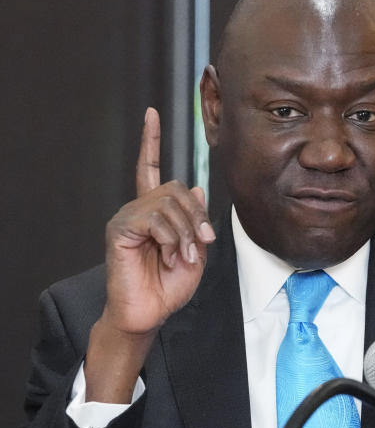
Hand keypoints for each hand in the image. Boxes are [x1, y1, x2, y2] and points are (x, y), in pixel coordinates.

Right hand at [86, 108, 215, 401]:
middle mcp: (138, 209)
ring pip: (170, 203)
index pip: (149, 168)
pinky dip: (172, 237)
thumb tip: (193, 185)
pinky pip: (155, 218)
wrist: (151, 313)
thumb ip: (195, 219)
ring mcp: (127, 218)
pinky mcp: (120, 230)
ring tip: (183, 256)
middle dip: (197, 217)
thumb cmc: (170, 285)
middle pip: (176, 189)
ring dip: (187, 232)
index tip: (151, 113)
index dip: (150, 141)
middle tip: (200, 244)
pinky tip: (170, 255)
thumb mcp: (195, 250)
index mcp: (155, 211)